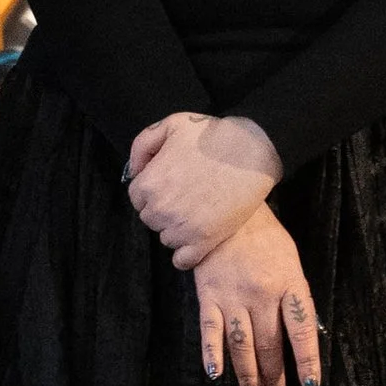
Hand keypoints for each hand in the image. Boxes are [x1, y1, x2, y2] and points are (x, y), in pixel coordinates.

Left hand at [126, 110, 281, 267]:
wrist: (251, 150)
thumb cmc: (212, 135)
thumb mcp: (171, 125)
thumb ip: (143, 145)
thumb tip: (134, 171)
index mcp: (149, 183)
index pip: (137, 198)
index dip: (154, 192)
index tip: (171, 186)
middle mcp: (160, 209)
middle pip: (151, 219)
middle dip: (164, 210)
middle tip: (186, 197)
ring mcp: (182, 228)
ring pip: (167, 238)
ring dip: (176, 230)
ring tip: (197, 213)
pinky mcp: (204, 241)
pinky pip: (182, 260)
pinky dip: (186, 255)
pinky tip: (196, 242)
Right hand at [192, 210, 322, 385]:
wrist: (226, 211)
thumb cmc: (265, 238)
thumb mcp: (292, 262)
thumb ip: (296, 297)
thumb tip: (305, 334)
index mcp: (289, 284)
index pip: (301, 332)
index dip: (306, 362)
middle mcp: (262, 295)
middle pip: (270, 346)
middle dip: (274, 377)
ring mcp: (233, 297)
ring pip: (242, 346)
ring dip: (248, 376)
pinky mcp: (208, 297)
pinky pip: (210, 332)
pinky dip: (212, 355)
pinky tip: (217, 375)